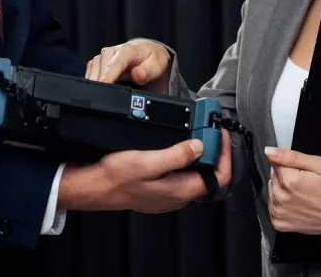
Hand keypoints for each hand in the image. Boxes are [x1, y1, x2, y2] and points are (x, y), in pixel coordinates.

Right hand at [57, 128, 231, 212]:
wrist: (95, 187)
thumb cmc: (117, 178)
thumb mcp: (148, 162)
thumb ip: (176, 155)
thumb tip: (199, 146)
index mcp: (181, 190)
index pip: (219, 176)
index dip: (225, 154)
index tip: (221, 134)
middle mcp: (179, 194)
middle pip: (209, 172)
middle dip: (213, 148)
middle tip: (209, 127)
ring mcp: (170, 192)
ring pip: (195, 171)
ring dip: (199, 151)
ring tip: (196, 131)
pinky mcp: (161, 186)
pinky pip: (182, 171)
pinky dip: (185, 156)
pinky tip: (177, 143)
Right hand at [84, 39, 171, 93]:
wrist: (147, 53)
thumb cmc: (151, 60)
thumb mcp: (156, 66)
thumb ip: (147, 72)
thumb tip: (138, 74)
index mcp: (127, 50)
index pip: (114, 64)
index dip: (108, 77)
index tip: (104, 87)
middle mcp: (112, 51)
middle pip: (101, 70)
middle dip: (101, 85)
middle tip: (105, 101)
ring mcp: (103, 56)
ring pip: (93, 72)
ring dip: (96, 85)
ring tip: (103, 98)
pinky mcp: (97, 62)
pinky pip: (90, 74)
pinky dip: (93, 83)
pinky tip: (99, 91)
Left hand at [266, 147, 320, 242]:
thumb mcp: (320, 165)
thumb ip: (292, 157)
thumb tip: (269, 151)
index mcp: (289, 180)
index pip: (275, 163)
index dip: (289, 165)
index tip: (303, 172)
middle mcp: (279, 197)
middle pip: (273, 177)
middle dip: (285, 176)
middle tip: (304, 183)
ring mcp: (278, 213)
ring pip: (272, 191)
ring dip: (281, 189)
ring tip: (301, 194)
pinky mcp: (279, 224)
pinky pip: (273, 206)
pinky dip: (280, 203)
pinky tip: (295, 204)